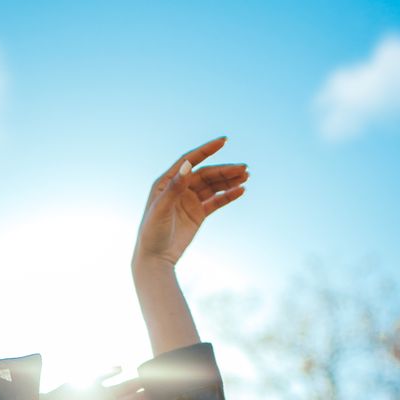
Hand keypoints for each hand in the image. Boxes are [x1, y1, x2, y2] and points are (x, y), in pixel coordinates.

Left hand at [131, 136, 248, 267]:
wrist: (155, 257)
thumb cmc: (152, 232)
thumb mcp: (161, 208)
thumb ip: (175, 187)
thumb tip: (187, 165)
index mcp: (167, 181)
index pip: (190, 160)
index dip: (207, 150)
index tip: (224, 141)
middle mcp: (179, 188)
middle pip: (206, 174)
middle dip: (225, 171)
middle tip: (244, 169)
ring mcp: (190, 200)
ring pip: (213, 186)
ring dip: (229, 181)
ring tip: (246, 177)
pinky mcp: (198, 214)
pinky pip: (216, 201)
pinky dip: (228, 196)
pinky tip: (240, 191)